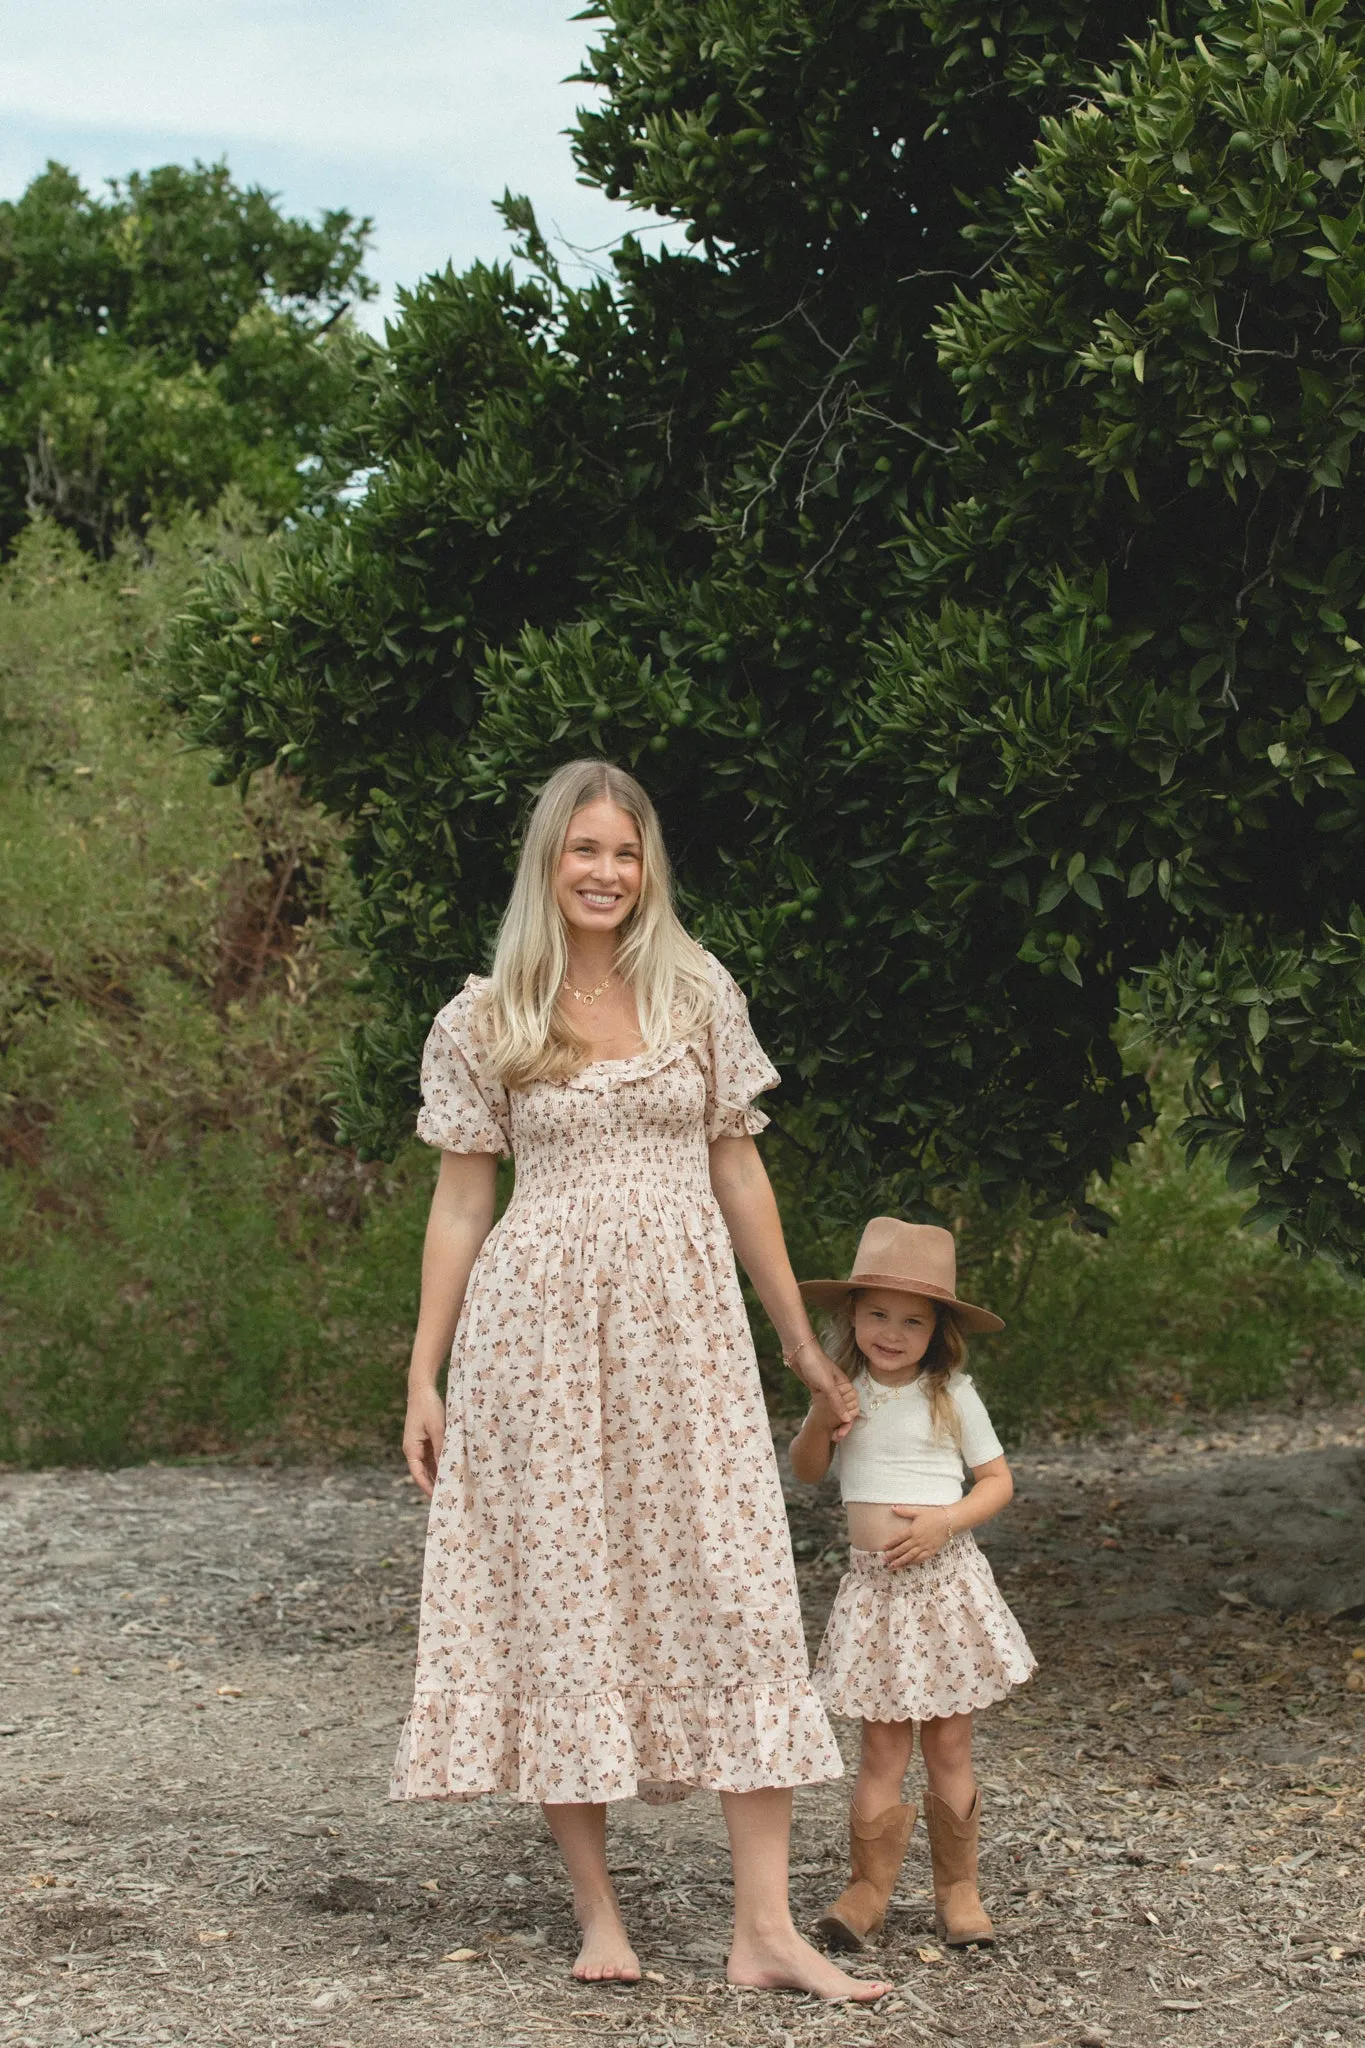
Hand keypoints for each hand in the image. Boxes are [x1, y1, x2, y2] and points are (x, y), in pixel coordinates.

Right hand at [403, 1383, 445, 1497]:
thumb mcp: (437, 1429)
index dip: (427, 1487)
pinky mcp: (425, 1440)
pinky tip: (450, 1470)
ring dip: (437, 1475)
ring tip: (451, 1486)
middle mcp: (413, 1450)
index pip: (418, 1475)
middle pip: (423, 1473)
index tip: (437, 1499)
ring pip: (428, 1466)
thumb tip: (445, 1467)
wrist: (422, 1390)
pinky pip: (432, 1457)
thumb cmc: (428, 1408)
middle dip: (433, 1485)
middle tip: (448, 1496)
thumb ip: (441, 1448)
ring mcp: (419, 1446)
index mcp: (411, 1449)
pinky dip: (439, 1464)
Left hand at [785, 1338, 858, 1440]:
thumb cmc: (815, 1364)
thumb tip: (848, 1419)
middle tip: (835, 1438)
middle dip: (841, 1424)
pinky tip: (821, 1423)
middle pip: (844, 1409)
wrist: (798, 1350)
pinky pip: (824, 1404)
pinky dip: (825, 1414)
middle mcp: (838, 1387)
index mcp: (845, 1385)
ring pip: (834, 1408)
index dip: (848, 1422)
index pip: (852, 1408)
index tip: (841, 1434)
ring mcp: (827, 1388)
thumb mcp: (827, 1385)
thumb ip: (837, 1402)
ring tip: (830, 1435)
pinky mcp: (817, 1388)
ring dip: (833, 1421)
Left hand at [883, 1503, 953, 1570]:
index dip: (890, 1544)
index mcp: (912, 1530)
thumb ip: (905, 1511)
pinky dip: (912, 1563)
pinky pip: (920, 1559)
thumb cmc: (934, 1515)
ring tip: (892, 1566)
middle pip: (902, 1549)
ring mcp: (924, 1546)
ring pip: (910, 1556)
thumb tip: (893, 1508)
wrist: (949, 1521)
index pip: (898, 1538)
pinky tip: (907, 1565)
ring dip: (900, 1562)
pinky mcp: (931, 1551)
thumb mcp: (918, 1512)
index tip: (883, 1548)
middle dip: (892, 1556)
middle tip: (884, 1561)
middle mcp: (917, 1540)